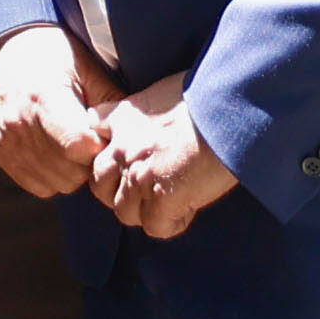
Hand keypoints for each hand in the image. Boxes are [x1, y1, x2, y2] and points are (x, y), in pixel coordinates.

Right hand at [0, 24, 120, 198]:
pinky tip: (57, 154)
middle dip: (89, 162)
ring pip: (57, 183)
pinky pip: (38, 187)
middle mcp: (19, 124)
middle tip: (91, 141)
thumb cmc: (51, 56)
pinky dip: (53, 177)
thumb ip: (111, 101)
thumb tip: (139, 131)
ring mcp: (6, 142)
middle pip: (71, 171)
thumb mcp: (86, 68)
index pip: (80, 147)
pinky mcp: (0, 154)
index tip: (103, 135)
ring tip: (73, 147)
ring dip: (73, 173)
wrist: (3, 51)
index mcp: (43, 99)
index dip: (100, 146)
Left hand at [91, 77, 238, 238]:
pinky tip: (188, 207)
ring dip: (146, 212)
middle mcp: (122, 150)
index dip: (110, 166)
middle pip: (101, 189)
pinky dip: (172, 222)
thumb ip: (138, 107)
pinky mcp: (162, 198)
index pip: (93, 151)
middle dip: (121, 194)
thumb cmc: (203, 96)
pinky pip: (155, 227)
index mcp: (120, 121)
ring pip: (125, 212)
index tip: (131, 166)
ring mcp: (138, 176)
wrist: (226, 110)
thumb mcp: (158, 91)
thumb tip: (141, 112)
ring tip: (172, 201)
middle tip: (150, 191)